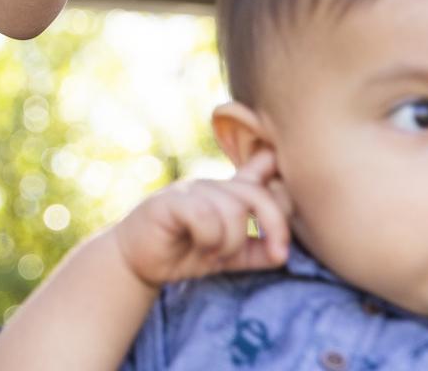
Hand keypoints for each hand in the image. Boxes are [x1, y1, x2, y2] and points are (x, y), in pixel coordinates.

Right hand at [112, 151, 291, 286]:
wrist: (138, 260)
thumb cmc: (185, 253)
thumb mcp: (230, 255)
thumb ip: (257, 250)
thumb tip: (284, 253)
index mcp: (229, 192)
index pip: (264, 166)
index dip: (283, 182)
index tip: (289, 208)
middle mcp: (213, 185)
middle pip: (258, 193)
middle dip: (276, 226)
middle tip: (276, 253)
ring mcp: (191, 189)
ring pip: (233, 211)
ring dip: (230, 243)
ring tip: (214, 252)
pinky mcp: (171, 201)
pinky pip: (206, 217)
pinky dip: (209, 239)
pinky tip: (198, 244)